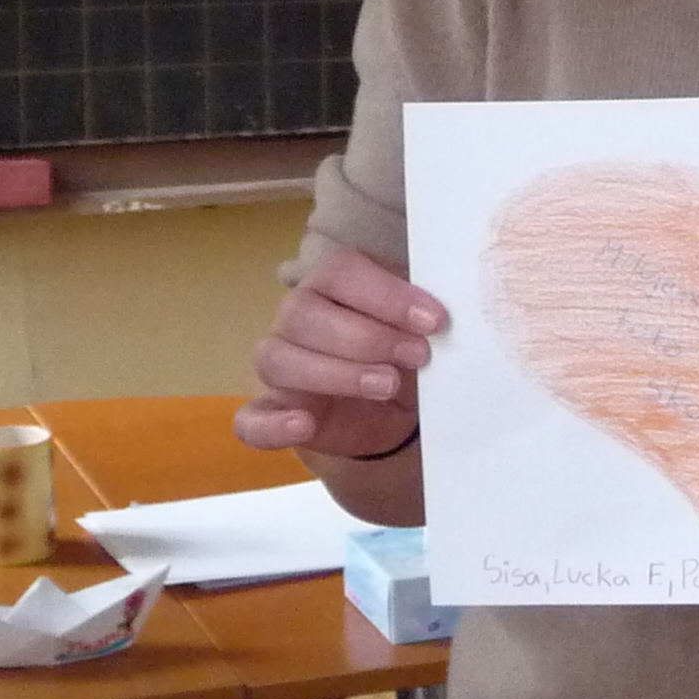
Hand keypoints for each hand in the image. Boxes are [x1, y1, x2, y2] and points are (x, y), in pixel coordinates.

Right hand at [236, 243, 448, 458]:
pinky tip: (304, 426)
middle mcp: (295, 319)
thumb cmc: (402, 354)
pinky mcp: (270, 413)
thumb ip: (425, 317)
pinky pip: (251, 420)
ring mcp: (278, 366)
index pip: (340, 272)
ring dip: (336, 372)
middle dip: (367, 336)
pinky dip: (272, 425)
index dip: (386, 295)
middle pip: (304, 313)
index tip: (434, 321)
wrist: (389, 411)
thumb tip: (446, 316)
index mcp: (330, 286)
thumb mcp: (419, 331)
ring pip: (279, 360)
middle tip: (418, 355)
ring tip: (386, 385)